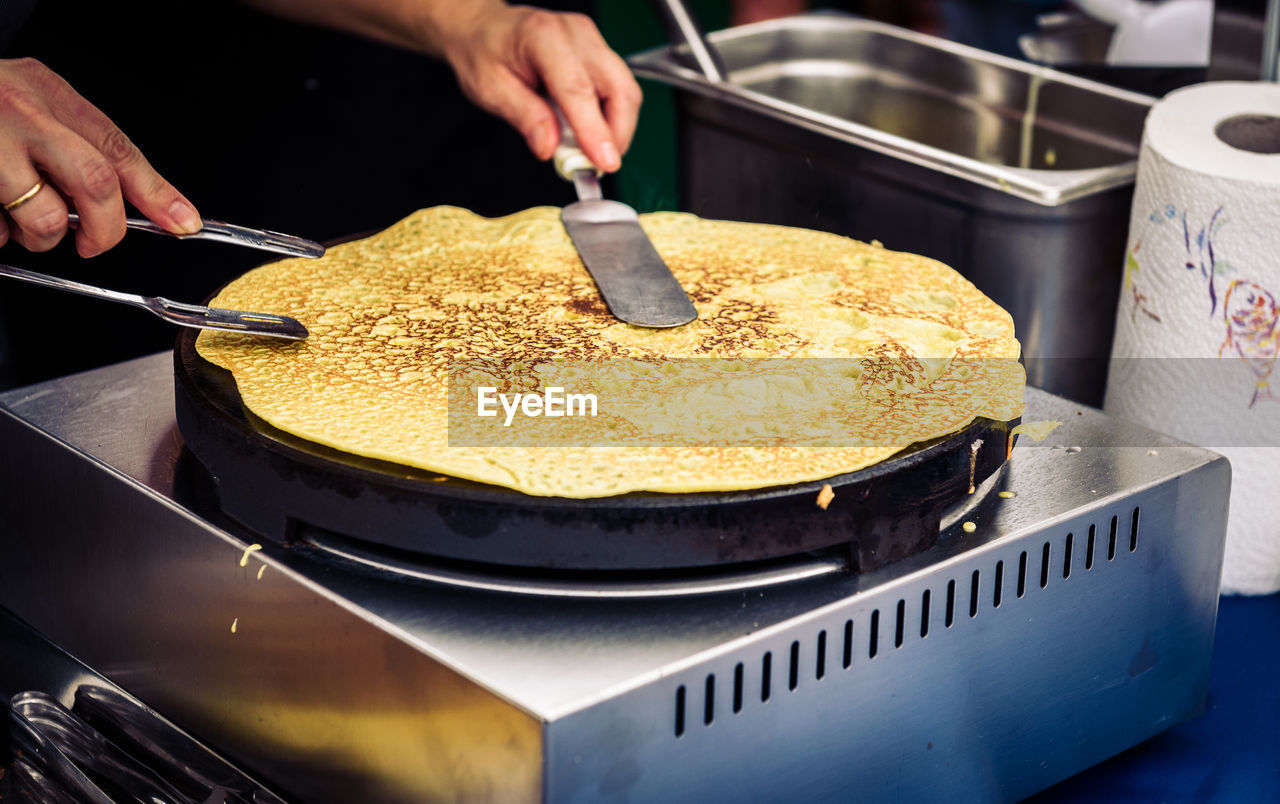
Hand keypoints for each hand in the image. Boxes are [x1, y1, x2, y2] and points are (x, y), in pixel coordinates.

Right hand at [0, 58, 200, 256]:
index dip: (158, 194)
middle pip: (93, 183)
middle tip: (93, 243)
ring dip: (39, 236)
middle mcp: (21, 114)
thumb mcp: (41, 104)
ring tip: (21, 217)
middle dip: (103, 228)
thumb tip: (164, 208)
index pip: (118, 149)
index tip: (183, 224)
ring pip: (41, 217)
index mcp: (48, 95)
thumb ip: (92, 148)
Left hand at [437, 5, 641, 171]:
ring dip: (615, 128)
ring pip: (625, 90)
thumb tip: (550, 148)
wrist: (485, 30)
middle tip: (597, 165)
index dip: (595, 131)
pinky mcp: (599, 52)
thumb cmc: (484, 54)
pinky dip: (609, 117)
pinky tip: (588, 130)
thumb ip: (525, 117)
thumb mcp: (490, 90)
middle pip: (619, 88)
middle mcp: (576, 34)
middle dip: (616, 134)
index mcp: (544, 38)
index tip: (605, 163)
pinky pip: (618, 88)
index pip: (579, 89)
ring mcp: (592, 41)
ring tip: (587, 149)